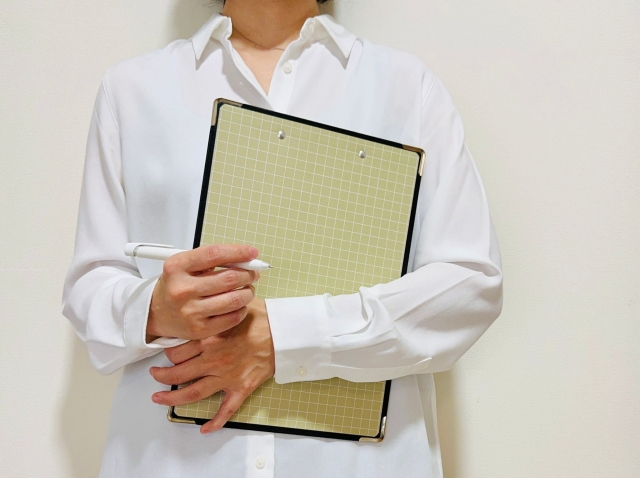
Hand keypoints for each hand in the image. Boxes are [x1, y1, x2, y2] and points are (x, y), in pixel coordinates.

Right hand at [147, 244, 259, 341]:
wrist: (155, 313)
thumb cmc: (176, 285)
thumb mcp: (185, 265)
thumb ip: (212, 259)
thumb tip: (246, 258)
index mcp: (177, 267)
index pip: (214, 254)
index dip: (238, 252)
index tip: (252, 252)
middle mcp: (182, 289)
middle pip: (229, 278)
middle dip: (248, 274)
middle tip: (253, 273)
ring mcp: (190, 311)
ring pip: (234, 299)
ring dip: (248, 292)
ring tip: (247, 289)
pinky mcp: (199, 330)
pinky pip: (233, 317)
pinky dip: (242, 309)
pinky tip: (238, 304)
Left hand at [149, 298, 274, 433]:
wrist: (284, 333)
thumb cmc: (263, 317)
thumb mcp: (233, 306)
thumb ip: (214, 309)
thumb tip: (203, 301)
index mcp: (209, 339)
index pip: (176, 350)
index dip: (168, 352)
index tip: (166, 352)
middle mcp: (213, 359)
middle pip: (178, 372)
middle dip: (162, 376)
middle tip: (155, 375)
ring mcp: (226, 376)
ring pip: (192, 393)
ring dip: (173, 398)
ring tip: (160, 399)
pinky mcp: (241, 387)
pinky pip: (226, 409)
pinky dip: (215, 422)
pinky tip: (205, 429)